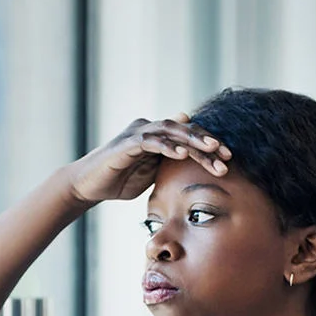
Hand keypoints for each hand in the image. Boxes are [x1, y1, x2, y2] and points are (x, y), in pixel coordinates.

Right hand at [64, 113, 230, 207]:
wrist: (87, 187)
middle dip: (207, 142)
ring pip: (171, 131)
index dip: (208, 146)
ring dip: (193, 141)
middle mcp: (147, 129)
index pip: (187, 136)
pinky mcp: (125, 144)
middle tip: (227, 155)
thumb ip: (167, 165)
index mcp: (155, 136)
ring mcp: (136, 134)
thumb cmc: (117, 181)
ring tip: (212, 149)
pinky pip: (151, 141)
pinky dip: (167, 146)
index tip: (228, 159)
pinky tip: (182, 154)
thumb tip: (188, 160)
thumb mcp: (150, 174)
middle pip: (184, 130)